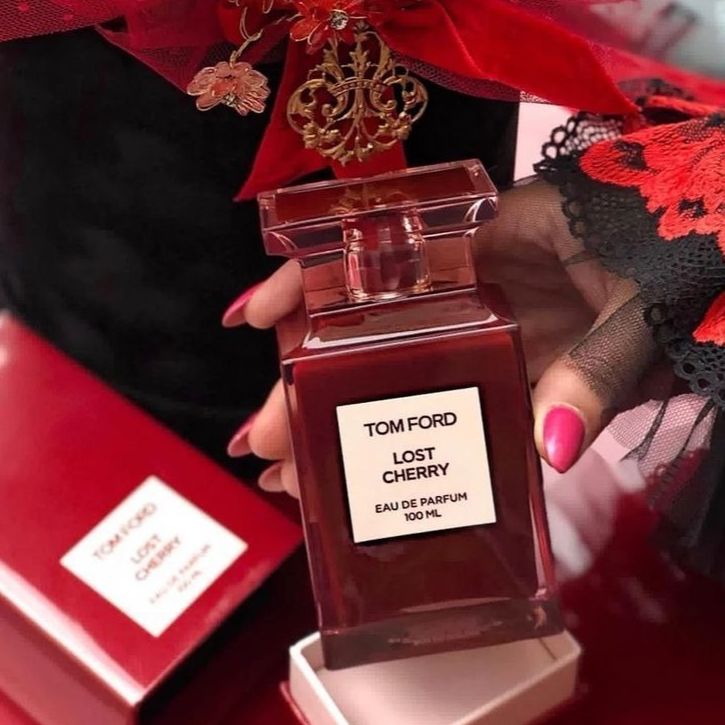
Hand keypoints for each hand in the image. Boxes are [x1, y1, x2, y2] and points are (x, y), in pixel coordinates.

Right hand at [224, 180, 659, 495]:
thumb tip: (548, 443)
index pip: (391, 252)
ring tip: (299, 468)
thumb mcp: (647, 299)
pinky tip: (384, 468)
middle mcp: (491, 281)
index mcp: (508, 234)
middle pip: (384, 328)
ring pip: (413, 371)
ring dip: (357, 419)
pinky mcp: (531, 364)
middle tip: (269, 436)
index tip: (259, 317)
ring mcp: (505, 327)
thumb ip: (599, 365)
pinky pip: (467, 400)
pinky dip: (429, 434)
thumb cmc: (700, 243)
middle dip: (319, 382)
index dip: (317, 284)